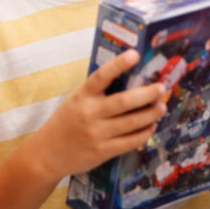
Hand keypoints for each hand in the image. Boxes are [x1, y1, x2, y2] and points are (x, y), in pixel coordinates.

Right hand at [33, 49, 166, 181]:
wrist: (47, 154)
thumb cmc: (67, 121)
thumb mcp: (76, 100)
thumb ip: (98, 91)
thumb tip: (130, 78)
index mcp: (82, 96)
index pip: (101, 76)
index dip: (119, 64)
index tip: (135, 54)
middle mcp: (89, 114)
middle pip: (124, 101)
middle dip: (147, 94)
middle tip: (162, 88)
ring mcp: (96, 134)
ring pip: (131, 123)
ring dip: (151, 114)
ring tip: (162, 106)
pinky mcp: (102, 152)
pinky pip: (129, 142)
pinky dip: (144, 133)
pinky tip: (151, 126)